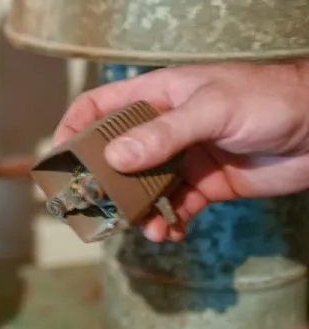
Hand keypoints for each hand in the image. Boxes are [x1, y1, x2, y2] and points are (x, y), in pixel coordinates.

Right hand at [53, 60, 308, 241]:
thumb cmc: (269, 99)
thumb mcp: (213, 108)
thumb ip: (164, 133)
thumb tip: (115, 157)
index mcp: (157, 94)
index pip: (98, 107)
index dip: (72, 130)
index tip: (58, 161)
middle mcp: (163, 126)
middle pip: (114, 153)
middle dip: (100, 182)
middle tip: (92, 208)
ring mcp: (184, 157)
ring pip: (142, 187)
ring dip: (135, 210)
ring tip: (142, 228)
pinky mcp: (208, 185)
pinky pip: (175, 207)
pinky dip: (167, 223)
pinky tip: (168, 233)